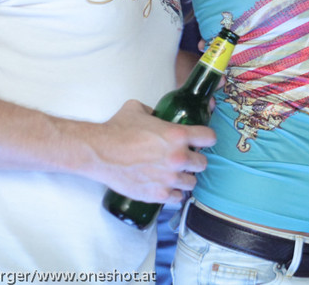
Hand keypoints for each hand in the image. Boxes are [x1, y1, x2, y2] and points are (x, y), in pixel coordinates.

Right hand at [86, 99, 215, 202]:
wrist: (99, 152)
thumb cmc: (116, 130)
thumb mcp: (138, 109)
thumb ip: (153, 111)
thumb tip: (157, 113)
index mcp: (177, 135)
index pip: (209, 138)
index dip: (206, 138)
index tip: (201, 140)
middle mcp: (178, 158)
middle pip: (203, 163)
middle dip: (195, 160)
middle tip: (185, 160)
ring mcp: (169, 178)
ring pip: (192, 183)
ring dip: (185, 178)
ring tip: (175, 175)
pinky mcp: (157, 194)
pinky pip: (177, 198)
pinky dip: (173, 194)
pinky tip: (166, 188)